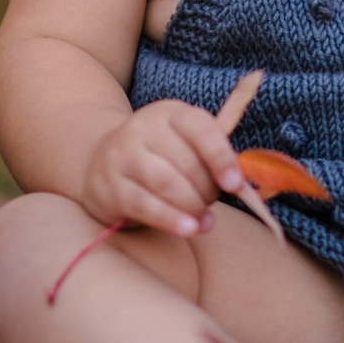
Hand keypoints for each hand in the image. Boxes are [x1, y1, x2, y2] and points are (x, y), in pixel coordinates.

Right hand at [80, 99, 245, 236]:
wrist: (101, 162)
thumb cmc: (160, 157)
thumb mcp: (184, 143)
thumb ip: (213, 156)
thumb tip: (242, 183)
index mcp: (169, 113)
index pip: (200, 128)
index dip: (221, 156)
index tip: (235, 183)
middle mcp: (142, 129)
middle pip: (184, 161)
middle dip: (206, 189)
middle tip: (212, 202)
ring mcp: (122, 156)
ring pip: (165, 182)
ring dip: (192, 205)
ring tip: (205, 222)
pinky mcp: (109, 187)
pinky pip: (145, 205)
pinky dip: (171, 219)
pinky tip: (189, 228)